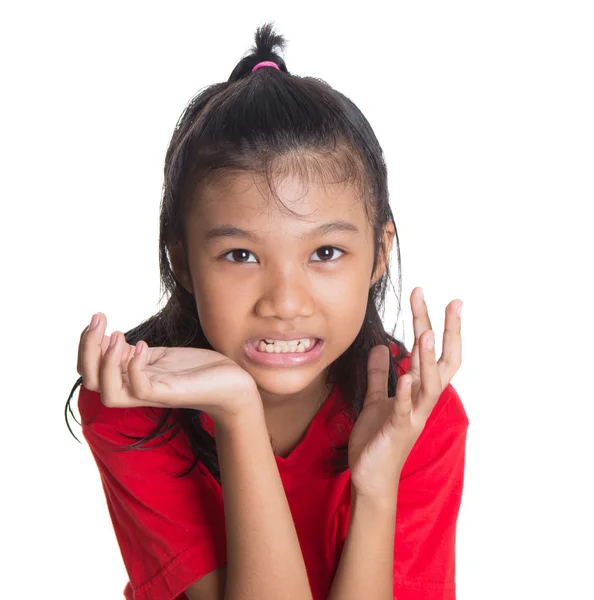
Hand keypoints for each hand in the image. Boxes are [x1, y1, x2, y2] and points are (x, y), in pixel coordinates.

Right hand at [76, 313, 259, 425]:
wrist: (235, 383)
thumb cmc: (199, 369)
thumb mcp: (161, 356)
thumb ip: (135, 353)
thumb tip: (112, 338)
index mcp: (131, 378)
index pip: (91, 370)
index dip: (86, 345)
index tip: (97, 318)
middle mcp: (136, 389)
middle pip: (91, 381)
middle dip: (87, 349)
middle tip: (98, 319)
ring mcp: (153, 394)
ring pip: (109, 393)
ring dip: (106, 363)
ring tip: (118, 336)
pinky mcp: (171, 394)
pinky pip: (141, 389)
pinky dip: (136, 367)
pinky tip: (144, 347)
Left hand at [348, 287, 461, 500]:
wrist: (370, 475)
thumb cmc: (376, 438)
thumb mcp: (375, 399)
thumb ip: (379, 374)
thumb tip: (381, 348)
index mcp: (418, 391)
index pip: (434, 353)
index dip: (435, 325)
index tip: (430, 296)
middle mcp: (422, 401)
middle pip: (441, 361)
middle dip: (444, 331)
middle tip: (448, 301)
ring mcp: (414, 416)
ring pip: (430, 384)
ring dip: (429, 359)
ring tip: (427, 332)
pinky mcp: (399, 430)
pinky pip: (405, 410)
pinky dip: (405, 392)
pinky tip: (405, 375)